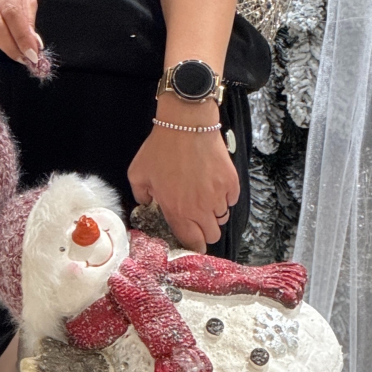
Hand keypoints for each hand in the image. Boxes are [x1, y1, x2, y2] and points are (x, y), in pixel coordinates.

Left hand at [128, 104, 239, 253]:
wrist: (186, 125)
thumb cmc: (162, 148)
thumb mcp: (138, 174)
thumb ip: (141, 196)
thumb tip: (148, 204)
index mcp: (177, 211)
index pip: (192, 242)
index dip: (194, 246)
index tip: (193, 242)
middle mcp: (200, 208)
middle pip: (212, 235)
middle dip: (205, 231)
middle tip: (197, 218)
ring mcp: (218, 196)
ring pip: (223, 218)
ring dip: (214, 213)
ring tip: (204, 198)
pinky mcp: (231, 183)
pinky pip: (232, 200)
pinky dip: (225, 197)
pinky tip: (214, 185)